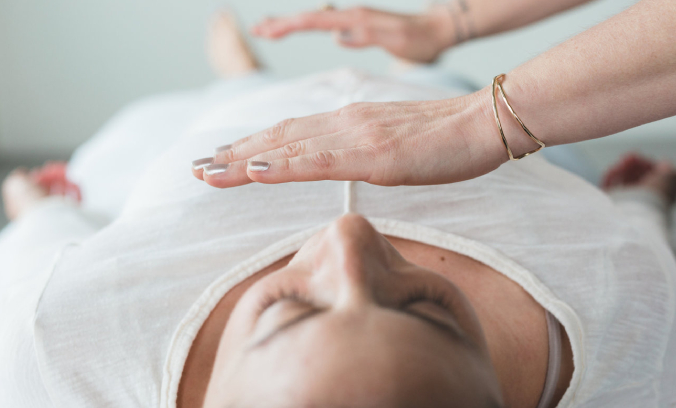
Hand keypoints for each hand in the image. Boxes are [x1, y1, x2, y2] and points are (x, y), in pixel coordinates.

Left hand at [192, 91, 511, 187]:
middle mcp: (343, 122)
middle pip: (277, 139)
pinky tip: (257, 170)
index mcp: (347, 121)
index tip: (218, 161)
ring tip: (206, 171)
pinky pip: (321, 161)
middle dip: (233, 154)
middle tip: (194, 168)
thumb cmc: (444, 137)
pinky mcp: (374, 154)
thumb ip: (361, 148)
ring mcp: (356, 136)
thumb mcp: (392, 142)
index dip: (250, 148)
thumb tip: (339, 160)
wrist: (482, 123)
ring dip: (243, 160)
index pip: (288, 136)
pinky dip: (285, 166)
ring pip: (289, 148)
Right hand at [251, 6, 454, 63]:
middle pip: (308, 17)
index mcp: (356, 19)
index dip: (287, 26)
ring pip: (314, 19)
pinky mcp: (358, 25)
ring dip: (289, 23)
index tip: (264, 32)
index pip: (314, 21)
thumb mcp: (398, 40)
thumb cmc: (421, 40)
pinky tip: (300, 28)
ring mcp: (354, 19)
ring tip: (265, 27)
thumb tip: (338, 36)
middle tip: (255, 30)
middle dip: (280, 23)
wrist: (438, 29)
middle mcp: (352, 16)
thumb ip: (369, 37)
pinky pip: (325, 23)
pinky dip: (306, 25)